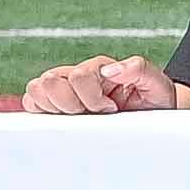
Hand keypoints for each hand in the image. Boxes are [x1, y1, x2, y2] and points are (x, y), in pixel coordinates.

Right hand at [20, 55, 189, 115]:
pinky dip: (41, 113)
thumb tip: (110, 70)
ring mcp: (64, 88)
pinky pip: (31, 103)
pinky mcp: (55, 104)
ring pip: (36, 90)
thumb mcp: (157, 84)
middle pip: (49, 81)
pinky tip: (66, 121)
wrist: (155, 115)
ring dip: (55, 108)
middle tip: (92, 114)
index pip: (78, 76)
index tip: (111, 109)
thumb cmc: (155, 100)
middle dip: (70, 103)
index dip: (92, 98)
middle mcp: (77, 75)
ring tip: (80, 117)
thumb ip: (139, 70)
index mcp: (99, 68)